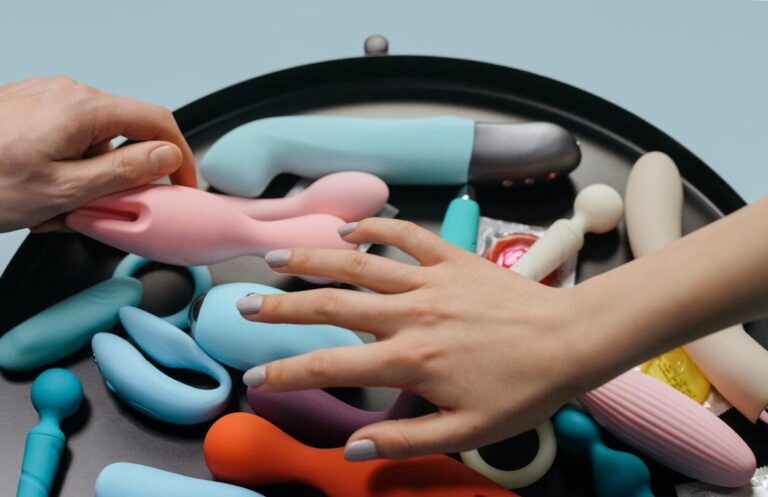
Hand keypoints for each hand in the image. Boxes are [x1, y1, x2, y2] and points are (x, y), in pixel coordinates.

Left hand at [0, 76, 195, 231]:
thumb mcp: (66, 190)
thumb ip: (125, 172)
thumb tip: (167, 157)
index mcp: (84, 109)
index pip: (159, 122)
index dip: (181, 158)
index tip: (183, 187)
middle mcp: (69, 94)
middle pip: (127, 132)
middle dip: (126, 174)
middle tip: (109, 208)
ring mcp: (47, 98)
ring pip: (97, 139)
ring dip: (93, 174)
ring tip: (60, 207)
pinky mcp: (30, 108)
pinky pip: (70, 136)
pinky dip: (70, 166)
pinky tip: (45, 190)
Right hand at [237, 218, 593, 459]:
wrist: (571, 340)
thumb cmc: (524, 389)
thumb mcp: (468, 432)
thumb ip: (406, 441)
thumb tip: (352, 448)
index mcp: (411, 360)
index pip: (333, 366)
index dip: (288, 374)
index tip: (256, 381)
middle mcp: (410, 314)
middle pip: (331, 306)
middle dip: (281, 308)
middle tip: (245, 306)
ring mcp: (430, 281)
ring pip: (359, 264)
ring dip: (313, 259)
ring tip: (275, 258)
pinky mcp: (451, 258)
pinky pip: (406, 235)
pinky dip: (375, 227)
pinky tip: (349, 227)